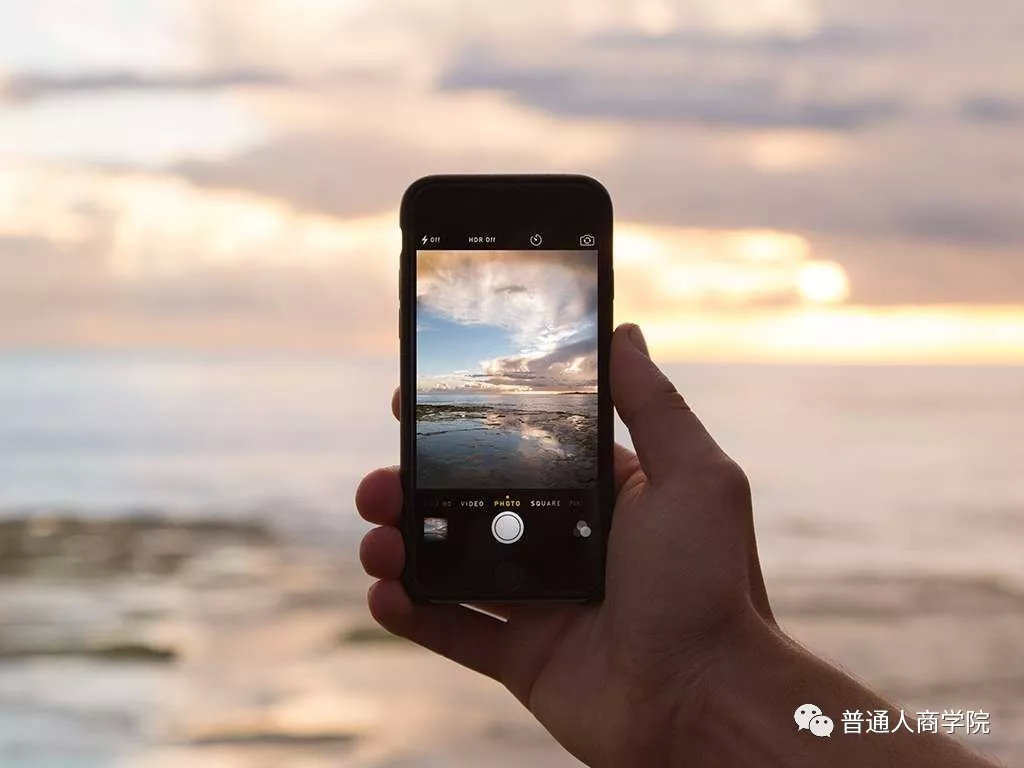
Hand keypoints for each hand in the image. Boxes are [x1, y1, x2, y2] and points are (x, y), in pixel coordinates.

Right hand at [355, 323, 774, 765]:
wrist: (708, 702)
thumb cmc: (710, 584)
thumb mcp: (694, 476)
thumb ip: (652, 404)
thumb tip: (623, 332)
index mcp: (601, 498)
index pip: (519, 449)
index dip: (465, 428)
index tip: (412, 404)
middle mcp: (567, 544)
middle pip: (471, 506)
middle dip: (416, 489)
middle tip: (379, 482)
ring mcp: (542, 602)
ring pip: (451, 565)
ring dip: (402, 547)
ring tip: (376, 539)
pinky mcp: (523, 658)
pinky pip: (453, 631)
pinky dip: (412, 613)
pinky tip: (384, 593)